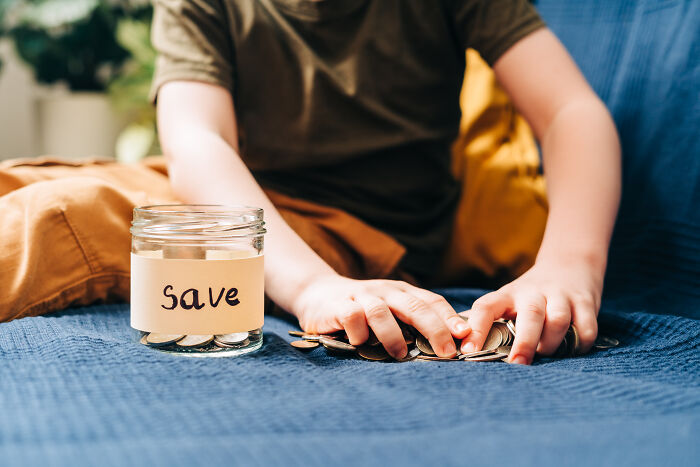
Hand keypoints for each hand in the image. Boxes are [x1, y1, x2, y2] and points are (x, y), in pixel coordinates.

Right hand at [292, 274, 470, 358]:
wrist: (318, 294)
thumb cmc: (363, 310)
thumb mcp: (391, 310)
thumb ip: (413, 323)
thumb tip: (451, 345)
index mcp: (403, 291)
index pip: (432, 301)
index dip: (450, 318)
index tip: (466, 336)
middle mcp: (385, 291)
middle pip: (414, 306)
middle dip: (433, 329)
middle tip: (446, 352)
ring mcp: (362, 296)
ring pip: (382, 312)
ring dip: (394, 336)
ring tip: (400, 355)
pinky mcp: (339, 305)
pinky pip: (353, 317)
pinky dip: (360, 333)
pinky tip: (361, 344)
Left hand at [460, 256, 603, 364]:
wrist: (568, 265)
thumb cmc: (529, 295)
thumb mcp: (507, 301)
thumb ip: (490, 322)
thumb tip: (462, 348)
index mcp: (507, 295)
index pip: (486, 306)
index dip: (476, 328)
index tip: (469, 351)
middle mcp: (533, 293)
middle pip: (530, 315)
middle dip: (524, 342)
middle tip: (517, 364)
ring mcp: (561, 296)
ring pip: (558, 319)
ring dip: (552, 342)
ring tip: (545, 353)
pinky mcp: (585, 302)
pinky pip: (586, 328)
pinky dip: (580, 344)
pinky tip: (572, 350)